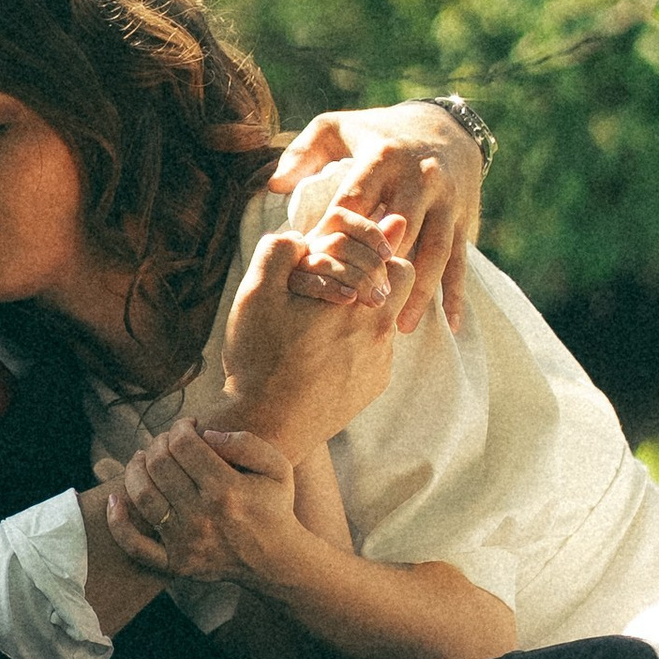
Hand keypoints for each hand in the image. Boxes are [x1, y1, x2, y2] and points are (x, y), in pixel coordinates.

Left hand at [102, 423, 301, 584]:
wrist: (275, 561)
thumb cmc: (274, 507)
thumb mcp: (277, 467)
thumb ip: (246, 442)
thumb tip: (206, 434)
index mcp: (227, 489)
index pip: (185, 445)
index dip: (180, 427)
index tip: (187, 426)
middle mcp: (203, 516)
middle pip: (159, 465)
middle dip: (158, 444)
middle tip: (166, 442)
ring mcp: (186, 542)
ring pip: (142, 497)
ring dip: (134, 470)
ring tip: (142, 459)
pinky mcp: (175, 563)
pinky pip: (135, 546)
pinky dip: (117, 523)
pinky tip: (114, 500)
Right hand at [220, 225, 400, 446]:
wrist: (267, 426)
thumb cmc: (260, 357)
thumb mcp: (256, 294)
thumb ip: (281, 251)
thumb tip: (304, 233)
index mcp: (356, 301)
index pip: (395, 258)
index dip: (375, 249)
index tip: (355, 253)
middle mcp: (379, 331)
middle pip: (401, 285)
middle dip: (378, 275)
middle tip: (343, 281)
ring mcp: (380, 362)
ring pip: (388, 319)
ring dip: (365, 311)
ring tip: (325, 321)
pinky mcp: (374, 386)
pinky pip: (378, 353)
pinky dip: (359, 345)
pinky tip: (325, 354)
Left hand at [272, 105, 482, 332]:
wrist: (444, 127)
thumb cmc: (376, 134)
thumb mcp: (336, 128)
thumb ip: (302, 152)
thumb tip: (274, 186)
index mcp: (382, 158)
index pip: (355, 202)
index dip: (336, 236)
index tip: (316, 269)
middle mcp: (418, 178)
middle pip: (399, 231)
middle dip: (379, 271)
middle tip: (357, 309)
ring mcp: (446, 200)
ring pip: (434, 251)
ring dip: (419, 291)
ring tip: (401, 327)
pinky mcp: (464, 217)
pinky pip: (461, 259)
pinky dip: (456, 293)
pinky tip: (450, 324)